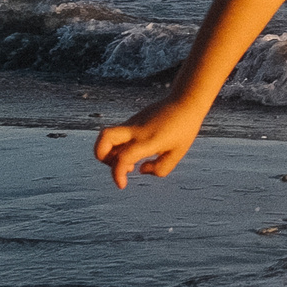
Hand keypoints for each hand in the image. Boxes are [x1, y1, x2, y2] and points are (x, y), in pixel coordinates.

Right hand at [93, 98, 207, 188]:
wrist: (185, 101)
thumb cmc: (183, 129)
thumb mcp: (177, 153)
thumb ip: (160, 169)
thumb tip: (139, 169)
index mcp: (149, 140)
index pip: (123, 158)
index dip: (117, 174)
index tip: (122, 185)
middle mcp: (136, 131)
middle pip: (104, 138)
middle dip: (101, 156)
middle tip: (117, 166)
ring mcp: (132, 124)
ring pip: (106, 136)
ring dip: (108, 153)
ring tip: (127, 162)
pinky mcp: (131, 121)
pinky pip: (116, 135)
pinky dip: (117, 148)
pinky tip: (134, 154)